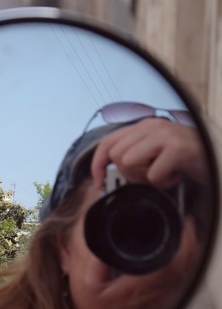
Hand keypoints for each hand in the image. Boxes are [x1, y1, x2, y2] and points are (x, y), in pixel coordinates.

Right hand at [84, 214, 198, 308]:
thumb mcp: (89, 284)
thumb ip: (94, 260)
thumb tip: (98, 237)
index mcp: (141, 285)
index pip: (171, 265)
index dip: (183, 245)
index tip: (185, 227)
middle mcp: (159, 290)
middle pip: (186, 265)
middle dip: (190, 242)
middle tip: (187, 225)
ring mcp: (167, 295)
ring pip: (188, 271)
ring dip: (190, 251)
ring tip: (186, 234)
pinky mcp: (169, 297)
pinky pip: (185, 277)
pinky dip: (187, 262)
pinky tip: (183, 253)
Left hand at [91, 118, 207, 189]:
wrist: (217, 156)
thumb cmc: (186, 157)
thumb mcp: (155, 151)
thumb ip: (134, 154)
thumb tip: (107, 173)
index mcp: (143, 127)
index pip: (107, 142)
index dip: (98, 163)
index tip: (98, 181)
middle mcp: (151, 127)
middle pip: (116, 155)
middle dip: (129, 172)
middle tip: (149, 174)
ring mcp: (164, 136)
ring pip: (129, 163)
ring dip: (146, 177)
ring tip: (163, 173)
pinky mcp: (176, 149)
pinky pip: (153, 174)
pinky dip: (164, 182)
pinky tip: (176, 175)